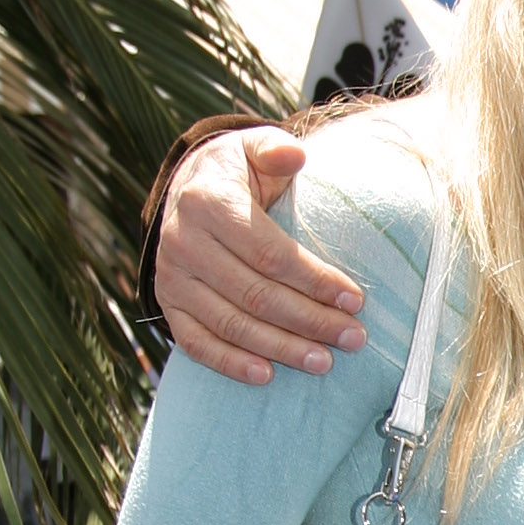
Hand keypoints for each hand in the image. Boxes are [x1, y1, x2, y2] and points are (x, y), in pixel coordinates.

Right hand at [156, 128, 366, 381]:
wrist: (188, 188)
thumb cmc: (237, 173)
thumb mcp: (253, 149)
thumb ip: (274, 150)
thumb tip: (294, 154)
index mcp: (208, 203)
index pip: (270, 253)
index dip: (314, 280)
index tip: (355, 299)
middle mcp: (183, 242)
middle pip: (256, 294)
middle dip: (310, 321)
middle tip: (353, 338)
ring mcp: (172, 277)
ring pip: (232, 324)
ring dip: (281, 348)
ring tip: (324, 361)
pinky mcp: (168, 304)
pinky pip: (196, 343)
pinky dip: (230, 363)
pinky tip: (267, 375)